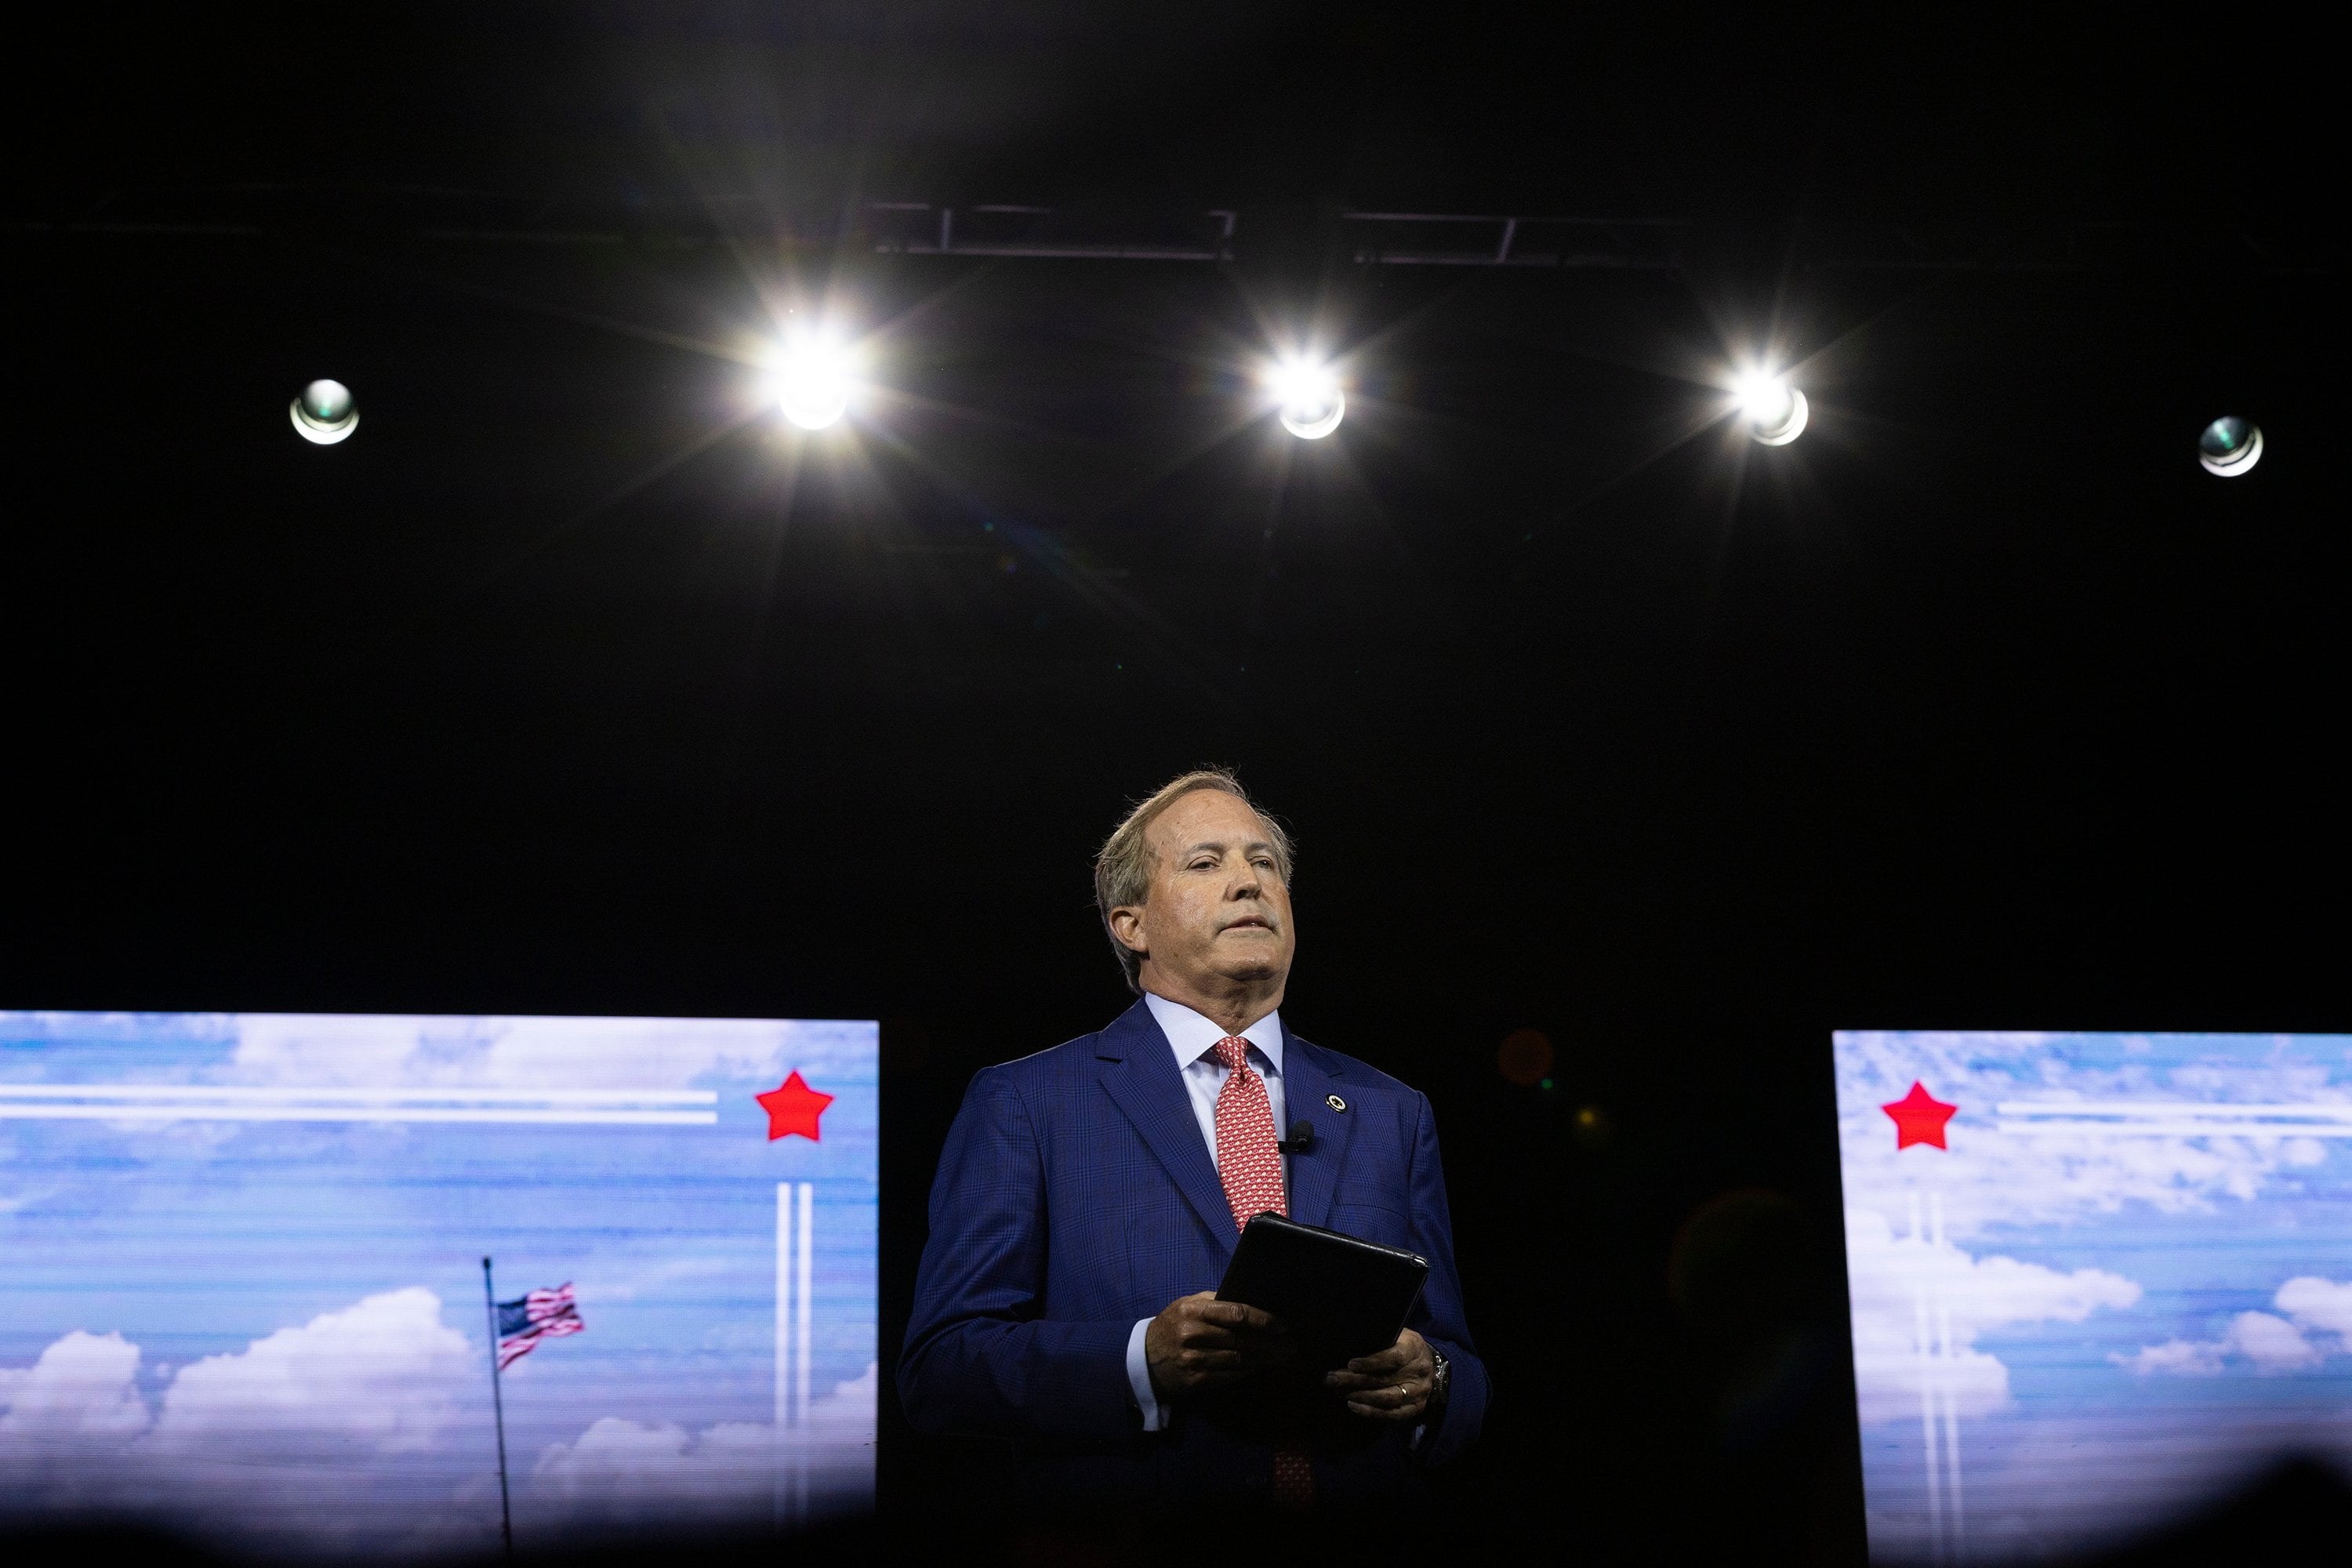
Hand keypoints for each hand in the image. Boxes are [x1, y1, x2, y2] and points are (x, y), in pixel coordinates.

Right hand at [1145, 1291, 1292, 1397]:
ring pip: (1239, 1359)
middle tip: (1291, 1344)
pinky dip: (1248, 1371)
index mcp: (1193, 1310)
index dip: (1263, 1320)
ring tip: (1282, 1356)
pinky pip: (1229, 1375)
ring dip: (1265, 1358)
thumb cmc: (1172, 1326)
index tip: (1282, 1324)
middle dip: (1271, 1342)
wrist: (1143, 1359)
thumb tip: (1250, 1301)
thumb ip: (1215, 1302)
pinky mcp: (1195, 1380)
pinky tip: (1260, 1366)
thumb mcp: (1187, 1305)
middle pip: (1242, 1339)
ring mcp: (1194, 1360)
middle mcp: (1193, 1335)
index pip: (1236, 1313)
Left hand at [1324, 1327, 1435, 1421]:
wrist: (1428, 1362)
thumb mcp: (1396, 1334)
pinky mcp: (1416, 1407)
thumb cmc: (1403, 1344)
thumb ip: (1379, 1339)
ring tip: (1340, 1392)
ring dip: (1361, 1397)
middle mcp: (1419, 1371)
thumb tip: (1347, 1344)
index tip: (1350, 1364)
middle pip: (1386, 1379)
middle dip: (1355, 1380)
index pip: (1395, 1357)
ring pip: (1389, 1398)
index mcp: (1414, 1347)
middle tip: (1332, 1379)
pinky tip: (1354, 1406)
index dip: (1372, 1362)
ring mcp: (1420, 1391)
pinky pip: (1394, 1414)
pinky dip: (1372, 1412)